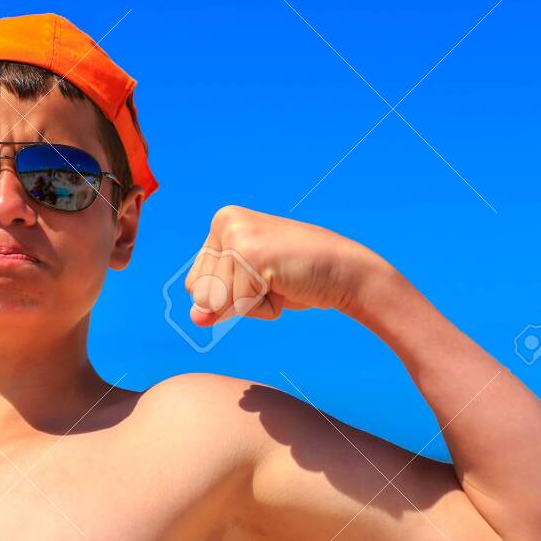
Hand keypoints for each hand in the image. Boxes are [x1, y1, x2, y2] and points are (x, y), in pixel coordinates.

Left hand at [184, 206, 385, 324]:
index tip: (262, 276)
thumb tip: (195, 319)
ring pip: (216, 301)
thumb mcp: (248, 291)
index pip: (194, 285)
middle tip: (273, 279)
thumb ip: (217, 303)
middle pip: (199, 292)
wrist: (346, 274)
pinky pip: (238, 305)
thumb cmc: (298, 279)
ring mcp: (235, 235)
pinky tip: (286, 284)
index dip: (228, 296)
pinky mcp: (248, 253)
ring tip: (279, 280)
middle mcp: (224, 221)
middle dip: (237, 300)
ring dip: (251, 304)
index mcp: (221, 223)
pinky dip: (265, 307)